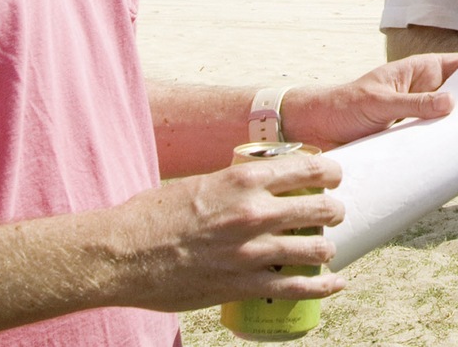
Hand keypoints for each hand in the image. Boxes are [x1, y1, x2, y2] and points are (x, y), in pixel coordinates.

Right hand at [106, 149, 346, 311]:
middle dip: (334, 211)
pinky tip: (336, 283)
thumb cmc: (153, 216)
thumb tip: (255, 185)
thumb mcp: (200, 184)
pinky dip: (324, 287)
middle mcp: (254, 212)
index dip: (332, 174)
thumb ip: (232, 185)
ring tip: (325, 249)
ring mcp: (251, 252)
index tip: (334, 179)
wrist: (121, 254)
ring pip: (317, 249)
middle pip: (322, 209)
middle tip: (332, 215)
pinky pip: (298, 288)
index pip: (310, 170)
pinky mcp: (243, 285)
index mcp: (244, 180)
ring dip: (328, 249)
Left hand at [283, 54, 457, 147]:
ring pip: (449, 118)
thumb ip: (414, 103)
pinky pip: (434, 139)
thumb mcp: (380, 102)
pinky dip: (447, 144)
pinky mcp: (409, 137)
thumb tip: (452, 102)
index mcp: (418, 71)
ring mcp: (417, 115)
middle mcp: (422, 91)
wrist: (315, 128)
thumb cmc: (344, 105)